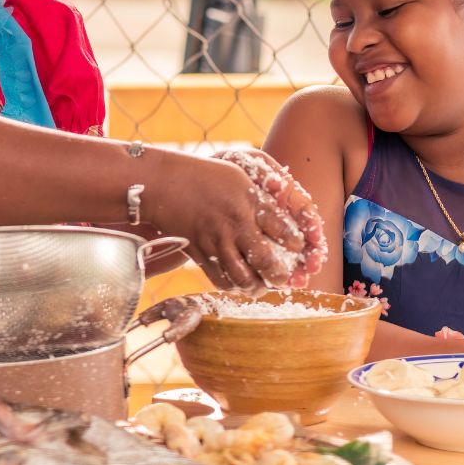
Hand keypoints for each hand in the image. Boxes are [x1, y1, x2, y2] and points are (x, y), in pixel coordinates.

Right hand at [146, 155, 313, 292]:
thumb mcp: (241, 178)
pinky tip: (240, 281)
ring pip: (242, 278)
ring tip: (262, 284)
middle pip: (265, 261)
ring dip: (257, 286)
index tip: (299, 248)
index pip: (283, 230)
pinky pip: (220, 281)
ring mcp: (215, 243)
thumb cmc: (207, 178)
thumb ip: (263, 200)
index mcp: (248, 202)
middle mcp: (233, 225)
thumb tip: (287, 218)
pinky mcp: (199, 255)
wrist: (164, 185)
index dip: (297, 244)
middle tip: (283, 277)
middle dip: (279, 275)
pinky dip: (234, 287)